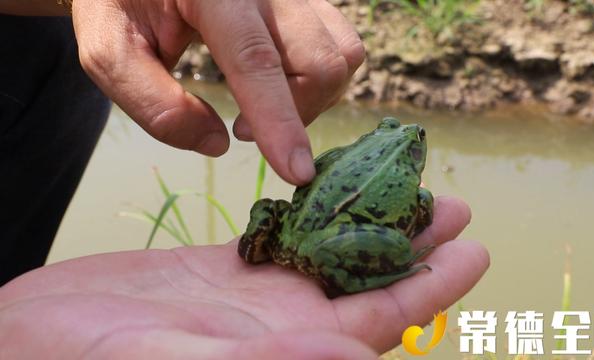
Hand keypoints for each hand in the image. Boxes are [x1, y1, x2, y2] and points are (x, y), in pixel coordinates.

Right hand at [0, 197, 488, 358]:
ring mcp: (246, 295)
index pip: (378, 318)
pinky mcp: (214, 271)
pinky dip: (307, 211)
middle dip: (413, 246)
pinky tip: (328, 189)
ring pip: (326, 253)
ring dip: (368, 222)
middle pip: (364, 280)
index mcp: (281, 349)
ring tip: (407, 192)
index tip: (476, 250)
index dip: (430, 285)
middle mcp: (276, 325)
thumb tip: (352, 358)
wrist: (29, 345)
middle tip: (455, 207)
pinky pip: (276, 236)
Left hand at [71, 0, 364, 184]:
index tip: (297, 173)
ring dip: (311, 99)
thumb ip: (153, 102)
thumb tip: (217, 145)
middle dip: (294, 114)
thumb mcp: (108, 50)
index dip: (279, 120)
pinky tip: (280, 84)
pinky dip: (320, 79)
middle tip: (239, 129)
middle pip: (320, 60)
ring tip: (260, 105)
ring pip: (342, 54)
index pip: (256, 58)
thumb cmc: (122, 3)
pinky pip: (342, 44)